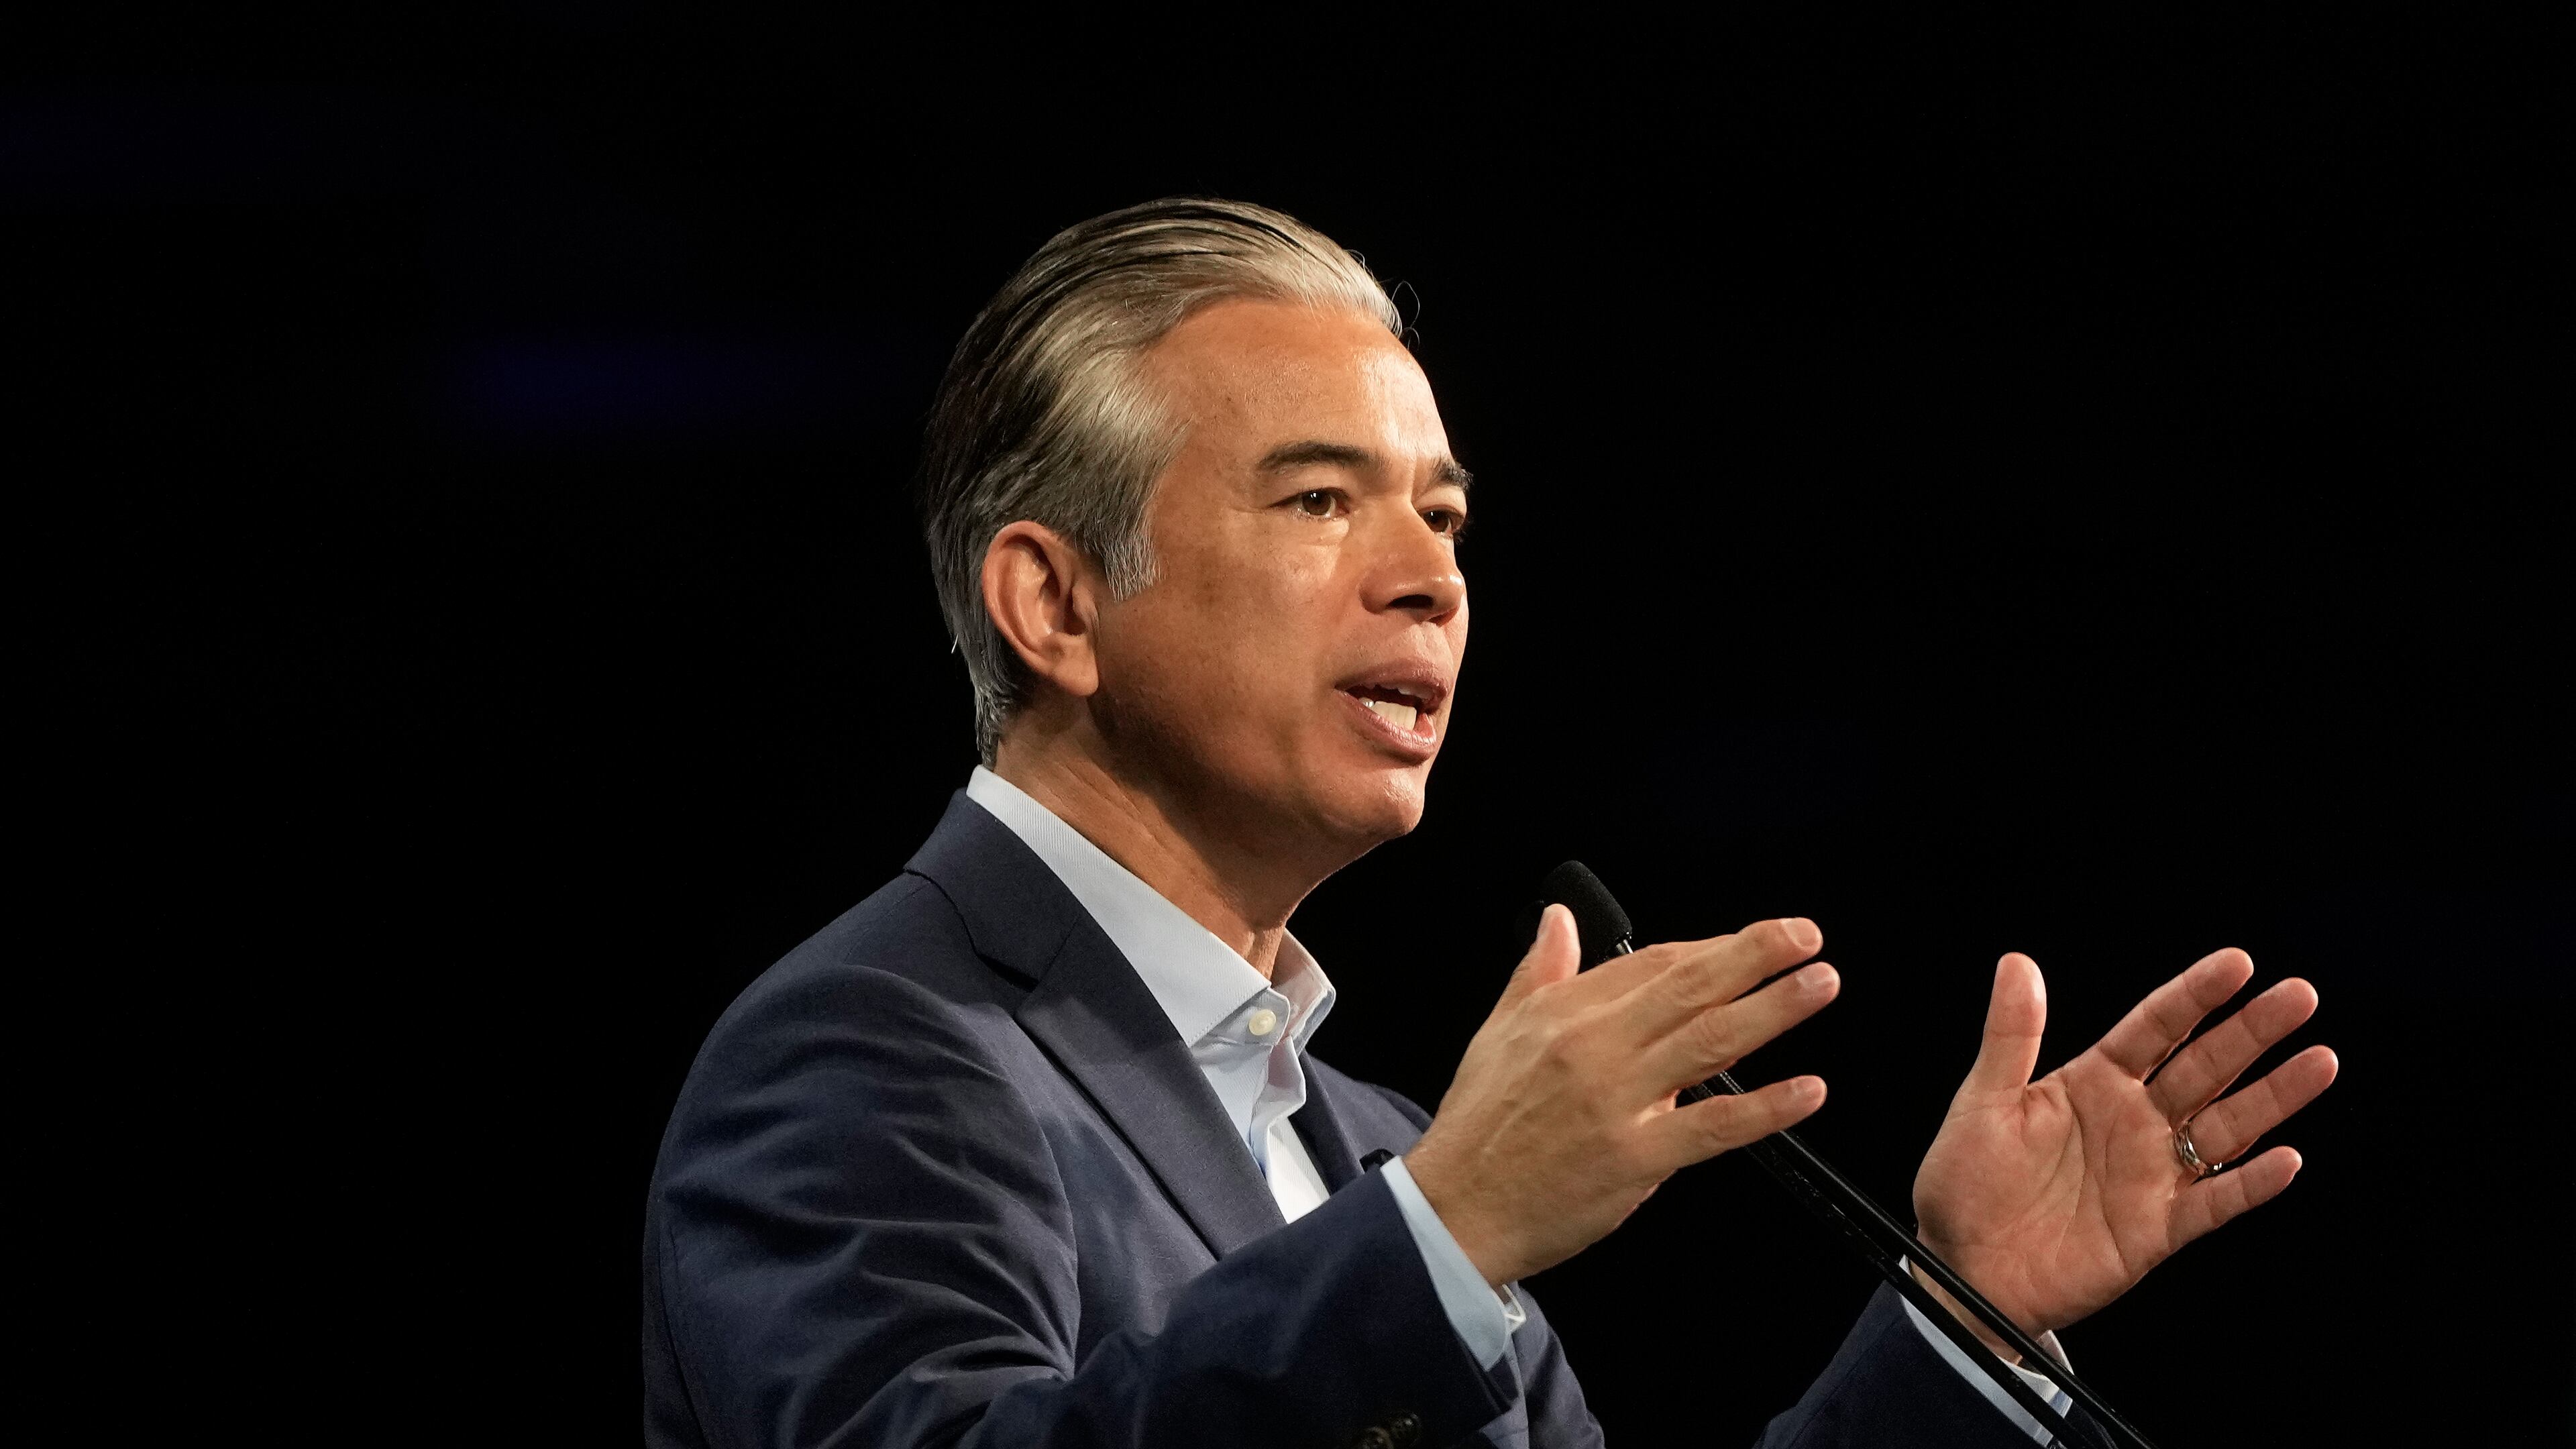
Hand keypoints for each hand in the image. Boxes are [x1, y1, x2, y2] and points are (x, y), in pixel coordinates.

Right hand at [1405, 906, 1838, 1286]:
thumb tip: (1558, 919)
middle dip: (1755, 956)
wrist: (1455, 1209)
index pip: (1653, 964)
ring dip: (1773, 1009)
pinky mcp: (1635, 1158)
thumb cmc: (1479, 1127)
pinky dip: (1763, 1108)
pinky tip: (1805, 1089)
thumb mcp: (1498, 1032)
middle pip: (1690, 987)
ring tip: (1819, 984)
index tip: (1752, 939)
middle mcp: (1595, 1048)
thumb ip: (1538, 971)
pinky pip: (1711, 1127)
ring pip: (1710, 1042)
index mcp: (1565, 1014)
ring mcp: (1618, 1102)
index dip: (1711, 948)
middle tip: (1804, 935)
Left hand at [1912, 948, 2339, 1339]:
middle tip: (2300, 996)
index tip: (2238, 963)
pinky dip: (2250, 1184)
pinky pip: (2214, 1202)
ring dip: (2272, 1097)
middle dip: (2252, 1032)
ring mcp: (2151, 1173)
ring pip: (2225, 1127)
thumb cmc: (1965, 1182)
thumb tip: (2017, 963)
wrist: (1962, 1268)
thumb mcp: (1982, 1102)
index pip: (2155, 1027)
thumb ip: (2010, 1035)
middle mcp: (2133, 1121)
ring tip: (2319, 1062)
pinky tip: (2285, 1160)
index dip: (2195, 995)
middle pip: (2204, 1067)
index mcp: (2093, 1082)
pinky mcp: (2158, 1229)